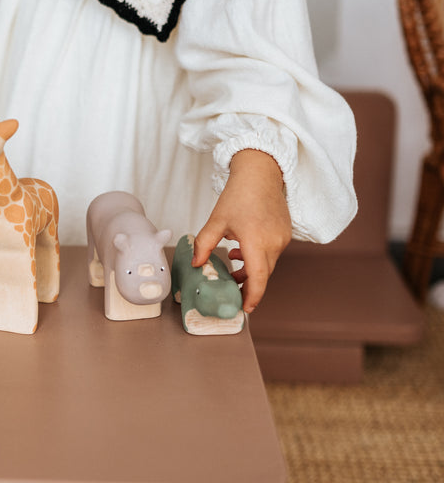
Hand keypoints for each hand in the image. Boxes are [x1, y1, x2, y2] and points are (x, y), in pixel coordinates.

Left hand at [192, 149, 291, 313]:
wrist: (261, 173)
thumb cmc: (238, 195)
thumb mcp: (216, 221)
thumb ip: (204, 245)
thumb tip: (196, 264)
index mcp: (257, 242)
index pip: (258, 278)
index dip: (252, 296)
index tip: (245, 309)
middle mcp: (274, 243)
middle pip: (262, 274)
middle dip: (248, 285)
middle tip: (231, 290)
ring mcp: (282, 238)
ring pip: (267, 264)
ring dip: (251, 269)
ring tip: (232, 265)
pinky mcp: (285, 233)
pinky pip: (271, 253)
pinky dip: (257, 257)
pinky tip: (240, 251)